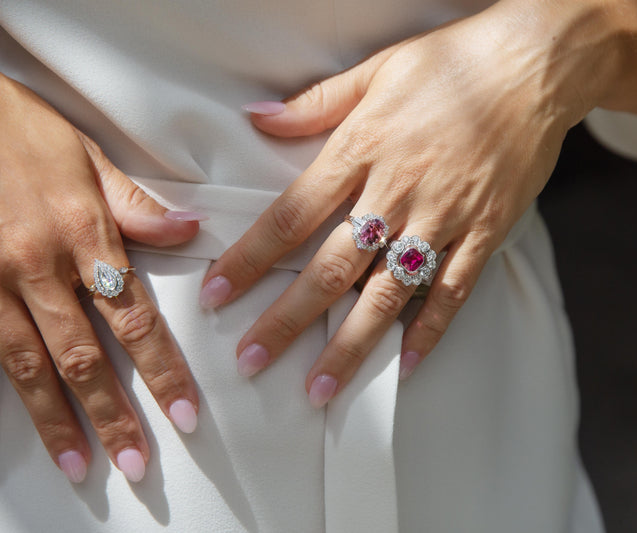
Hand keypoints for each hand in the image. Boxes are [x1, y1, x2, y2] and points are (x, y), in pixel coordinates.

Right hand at [0, 74, 203, 482]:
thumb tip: (192, 230)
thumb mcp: (85, 156)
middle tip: (136, 462)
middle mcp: (37, 266)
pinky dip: (8, 390)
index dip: (161, 372)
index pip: (135, 319)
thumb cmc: (17, 130)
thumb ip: (136, 205)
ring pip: (28, 366)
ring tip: (80, 465)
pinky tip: (26, 423)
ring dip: (57, 421)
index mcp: (82, 234)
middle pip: (83, 356)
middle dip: (112, 415)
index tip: (184, 414)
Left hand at [202, 1, 618, 404]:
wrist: (535, 67)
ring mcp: (444, 217)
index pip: (291, 215)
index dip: (250, 258)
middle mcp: (397, 191)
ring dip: (351, 344)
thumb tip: (257, 119)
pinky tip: (405, 365)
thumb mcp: (376, 70)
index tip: (218, 294)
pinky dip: (430, 331)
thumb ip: (316, 102)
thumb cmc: (453, 63)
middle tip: (251, 361)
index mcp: (362, 149)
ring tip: (320, 388)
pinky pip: (453, 291)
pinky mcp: (484, 231)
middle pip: (332, 267)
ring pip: (388, 293)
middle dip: (287, 319)